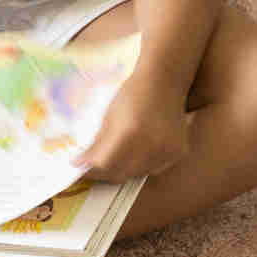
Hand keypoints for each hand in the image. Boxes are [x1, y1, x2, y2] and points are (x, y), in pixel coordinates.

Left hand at [76, 78, 191, 182]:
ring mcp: (167, 151)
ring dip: (123, 171)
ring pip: (138, 175)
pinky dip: (142, 166)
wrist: (164, 81)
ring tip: (114, 160)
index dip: (91, 170)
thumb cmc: (132, 94)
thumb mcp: (109, 118)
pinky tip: (136, 154)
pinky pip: (154, 169)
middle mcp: (151, 146)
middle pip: (121, 174)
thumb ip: (97, 145)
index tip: (79, 169)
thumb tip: (81, 164)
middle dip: (104, 174)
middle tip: (93, 170)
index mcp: (129, 133)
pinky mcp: (178, 153)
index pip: (105, 164)